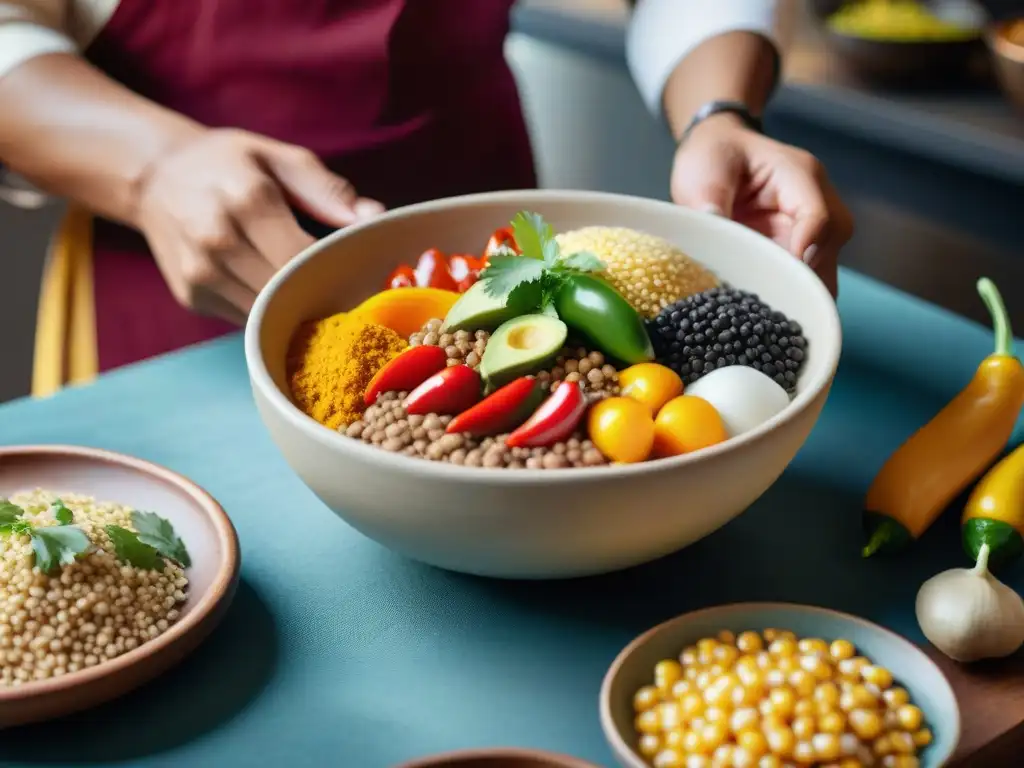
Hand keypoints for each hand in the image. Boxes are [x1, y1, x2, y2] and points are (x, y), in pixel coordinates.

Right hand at [134, 128, 383, 323]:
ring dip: (296, 312)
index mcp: (247, 201)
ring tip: (318, 298)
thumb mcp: (279, 158)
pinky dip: (269, 316)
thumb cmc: (227, 164)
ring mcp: (200, 274)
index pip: (303, 257)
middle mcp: (217, 240)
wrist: (154, 178)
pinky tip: (283, 300)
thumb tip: (373, 218)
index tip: (359, 275)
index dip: (335, 272)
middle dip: (320, 295)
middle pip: (286, 290)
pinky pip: (246, 320)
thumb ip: (327, 191)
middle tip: (348, 294)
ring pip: (266, 315)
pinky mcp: (192, 298)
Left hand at [670, 115, 852, 296]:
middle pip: (830, 246)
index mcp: (798, 175)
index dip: (805, 249)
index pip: (817, 216)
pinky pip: (807, 276)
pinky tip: (769, 313)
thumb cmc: (716, 155)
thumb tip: (716, 228)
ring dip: (800, 290)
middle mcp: (817, 201)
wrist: (720, 152)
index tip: (782, 275)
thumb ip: (709, 198)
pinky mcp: (799, 247)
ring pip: (825, 267)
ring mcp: (812, 227)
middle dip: (805, 278)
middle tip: (773, 306)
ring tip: (770, 316)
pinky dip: (792, 293)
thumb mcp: (705, 169)